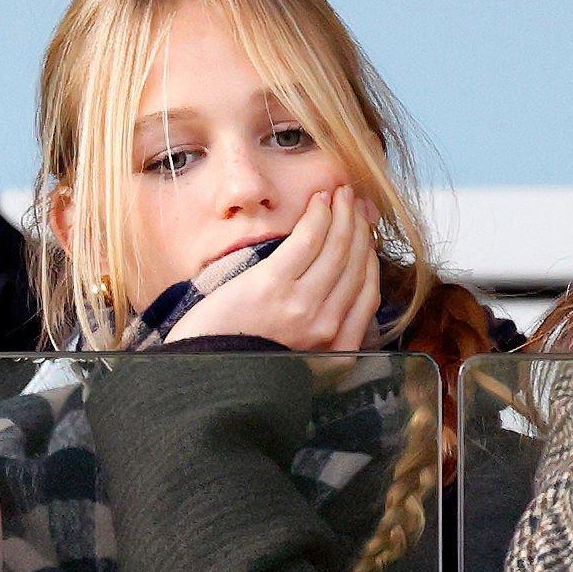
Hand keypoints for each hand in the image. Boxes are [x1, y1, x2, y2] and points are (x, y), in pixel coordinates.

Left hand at [163, 185, 380, 353]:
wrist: (202, 377)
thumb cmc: (242, 364)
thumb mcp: (296, 359)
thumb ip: (320, 332)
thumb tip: (335, 291)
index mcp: (337, 352)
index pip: (367, 294)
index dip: (370, 257)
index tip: (365, 235)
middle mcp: (326, 329)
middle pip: (357, 266)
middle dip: (360, 229)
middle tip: (355, 204)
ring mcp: (302, 307)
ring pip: (338, 248)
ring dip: (344, 214)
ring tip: (341, 193)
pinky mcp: (273, 286)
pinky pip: (308, 239)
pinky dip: (319, 215)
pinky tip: (320, 200)